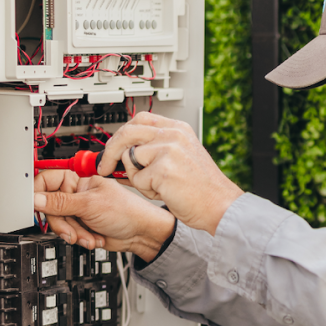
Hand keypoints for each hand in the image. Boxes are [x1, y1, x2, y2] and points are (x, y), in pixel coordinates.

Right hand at [33, 169, 175, 261]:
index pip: (48, 181)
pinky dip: (79, 238)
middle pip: (50, 206)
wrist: (141, 234)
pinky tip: (93, 238)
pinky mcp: (81, 226)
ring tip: (88, 236)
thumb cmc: (127, 212)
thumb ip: (61, 203)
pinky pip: (68, 233)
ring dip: (73, 233)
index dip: (38, 192)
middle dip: (62, 221)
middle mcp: (77, 194)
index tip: (34, 205)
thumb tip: (35, 199)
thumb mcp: (90, 205)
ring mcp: (78, 211)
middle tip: (71, 230)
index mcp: (79, 180)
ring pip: (59, 222)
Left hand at [97, 112, 243, 234]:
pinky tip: (166, 192)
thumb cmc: (202, 189)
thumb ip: (152, 153)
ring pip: (130, 159)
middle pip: (128, 133)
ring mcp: (168, 150)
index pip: (140, 119)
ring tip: (158, 186)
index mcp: (178, 129)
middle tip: (104, 167)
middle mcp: (174, 135)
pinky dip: (146, 190)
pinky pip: (137, 179)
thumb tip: (118, 158)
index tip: (113, 146)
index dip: (122, 133)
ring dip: (137, 177)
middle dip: (111, 151)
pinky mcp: (163, 169)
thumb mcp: (178, 161)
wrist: (220, 205)